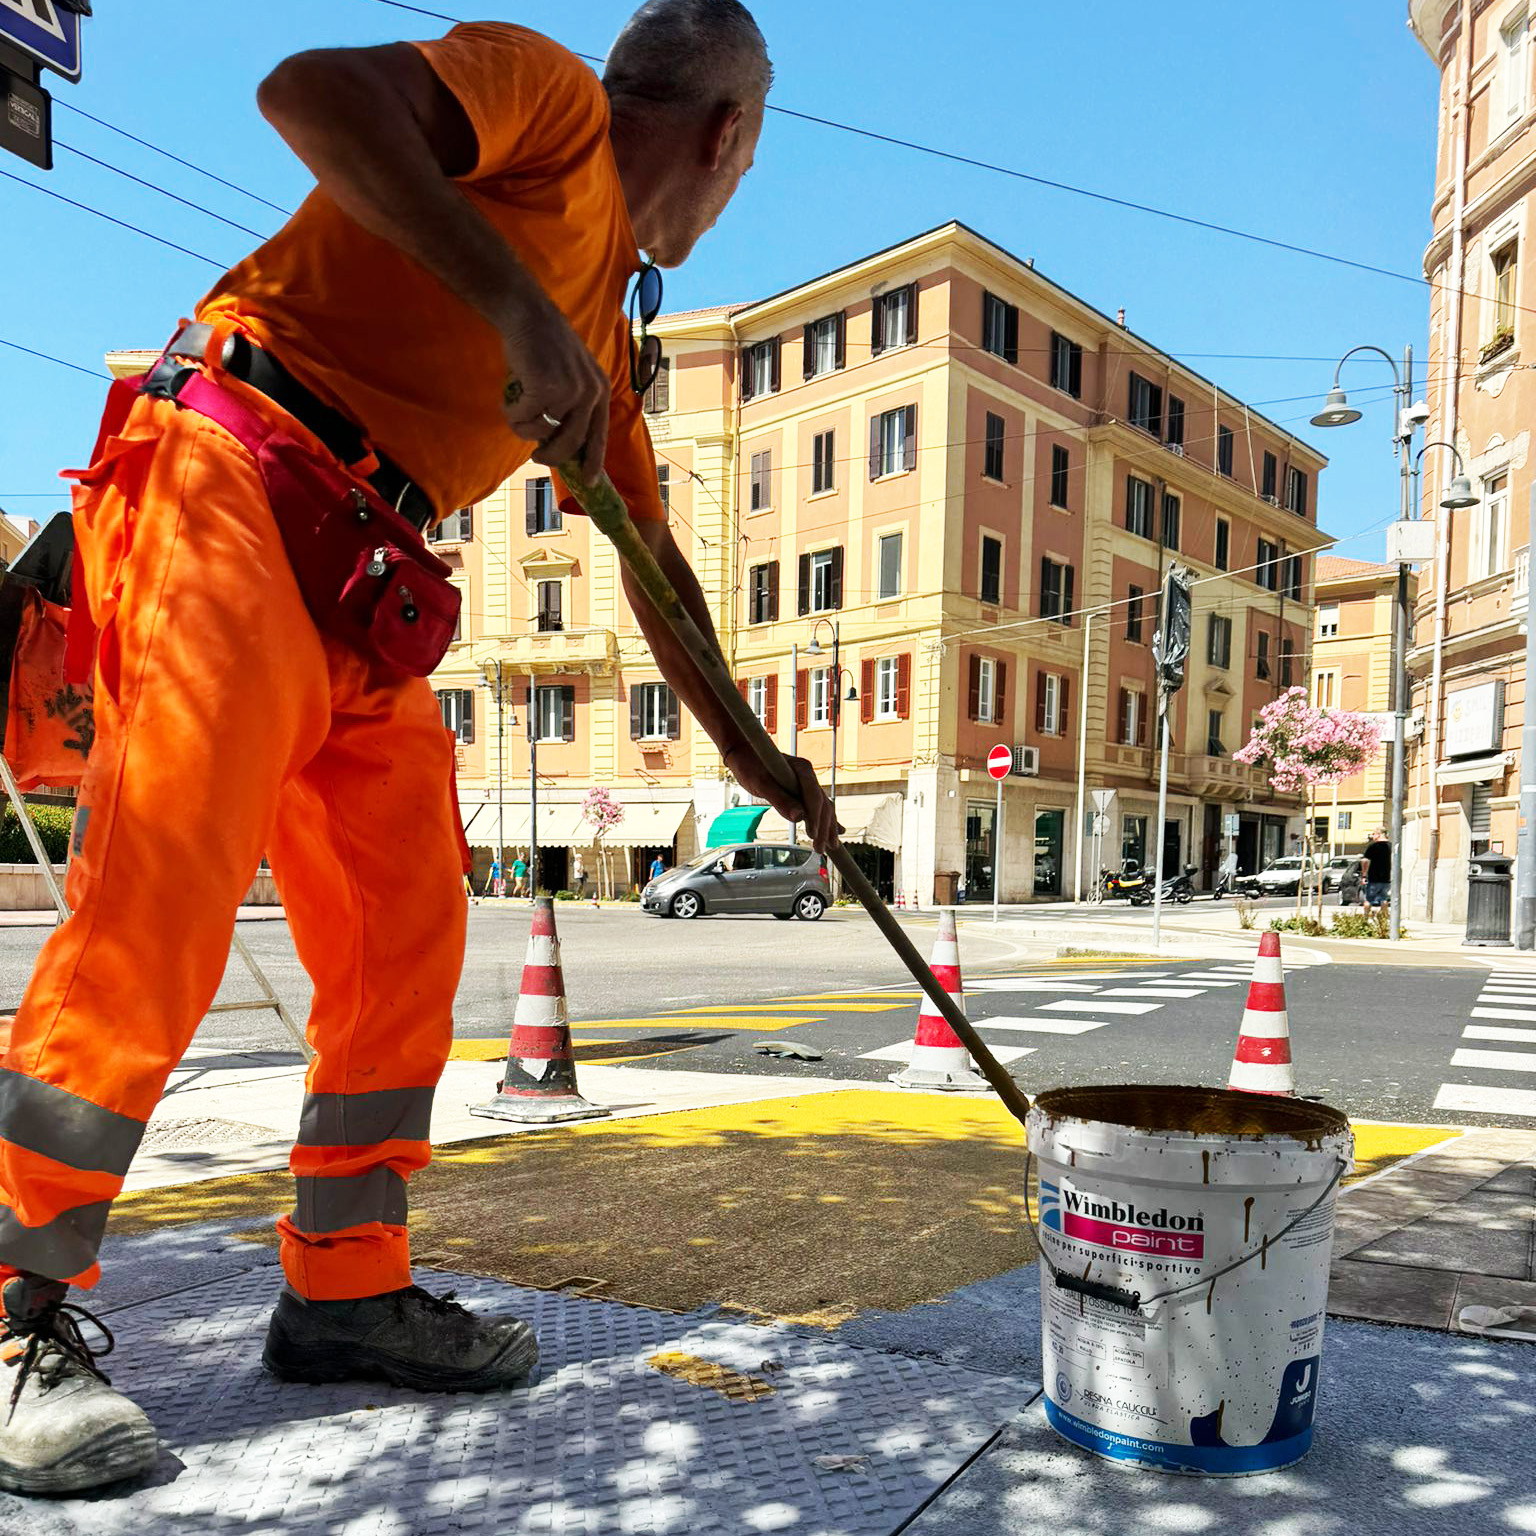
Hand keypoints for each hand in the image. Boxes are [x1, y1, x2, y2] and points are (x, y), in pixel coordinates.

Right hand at [498, 283, 609, 478]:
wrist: (528, 314)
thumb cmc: (544, 346)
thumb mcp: (570, 374)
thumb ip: (572, 404)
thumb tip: (560, 442)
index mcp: (600, 390)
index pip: (600, 435)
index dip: (594, 460)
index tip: (589, 481)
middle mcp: (591, 392)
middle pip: (571, 443)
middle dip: (551, 456)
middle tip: (536, 458)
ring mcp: (570, 390)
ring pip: (543, 432)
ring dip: (524, 428)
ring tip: (516, 412)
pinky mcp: (546, 388)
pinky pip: (524, 418)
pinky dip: (512, 413)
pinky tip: (509, 399)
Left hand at [730, 749, 841, 854]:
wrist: (744, 752)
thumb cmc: (750, 765)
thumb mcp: (761, 783)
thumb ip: (780, 800)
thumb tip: (799, 818)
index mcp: (803, 769)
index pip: (814, 798)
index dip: (815, 818)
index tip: (813, 836)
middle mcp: (808, 775)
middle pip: (823, 805)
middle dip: (824, 828)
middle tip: (820, 850)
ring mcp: (807, 782)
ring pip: (823, 807)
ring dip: (827, 827)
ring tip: (831, 846)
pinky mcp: (802, 789)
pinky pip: (818, 806)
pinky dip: (826, 820)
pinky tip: (837, 831)